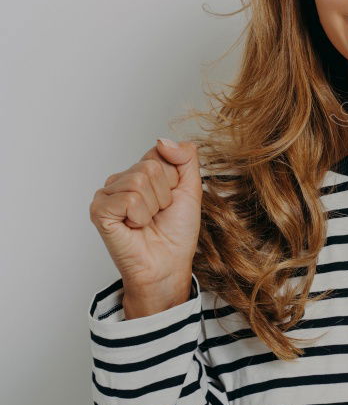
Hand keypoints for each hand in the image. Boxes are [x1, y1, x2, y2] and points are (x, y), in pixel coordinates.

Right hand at [89, 138, 202, 316]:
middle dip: (165, 193)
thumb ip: (185, 158)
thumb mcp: (191, 188)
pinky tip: (134, 227)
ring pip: (139, 181)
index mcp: (140, 172)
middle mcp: (121, 180)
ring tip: (147, 221)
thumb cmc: (177, 231)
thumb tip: (162, 140)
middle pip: (151, 166)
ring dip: (154, 206)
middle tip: (159, 214)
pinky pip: (128, 198)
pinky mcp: (99, 211)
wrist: (168, 264)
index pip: (159, 152)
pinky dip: (140, 216)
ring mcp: (107, 194)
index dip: (174, 178)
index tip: (171, 198)